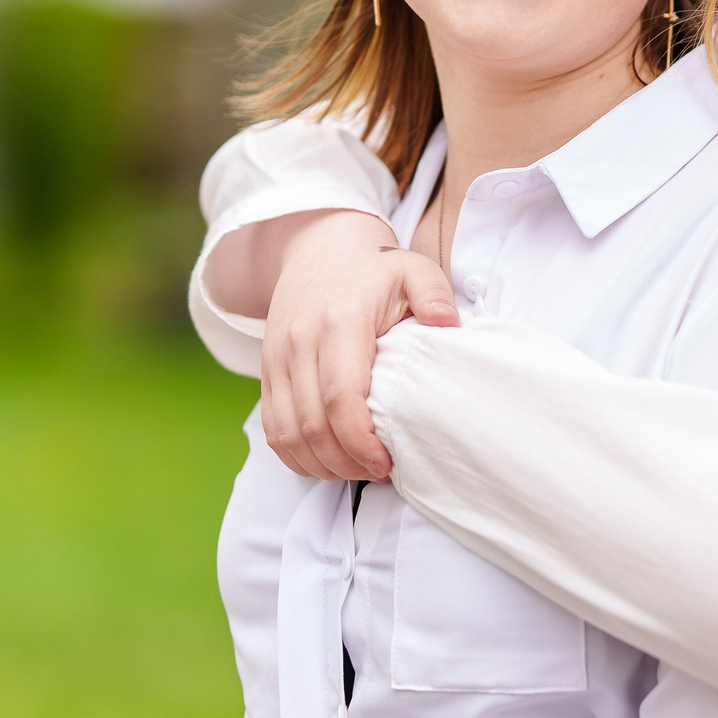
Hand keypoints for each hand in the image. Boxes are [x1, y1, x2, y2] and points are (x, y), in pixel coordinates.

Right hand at [260, 212, 458, 480]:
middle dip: (346, 462)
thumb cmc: (373, 268)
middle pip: (312, 425)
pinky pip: (272, 428)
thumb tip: (449, 324)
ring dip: (321, 464)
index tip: (387, 461)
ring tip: (357, 470)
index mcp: (339, 323)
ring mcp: (278, 360)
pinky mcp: (268, 372)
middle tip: (380, 471)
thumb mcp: (413, 268)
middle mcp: (300, 343)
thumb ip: (434, 293)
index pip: (341, 397)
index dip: (361, 440)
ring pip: (287, 434)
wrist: (317, 246)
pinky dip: (296, 455)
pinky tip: (328, 462)